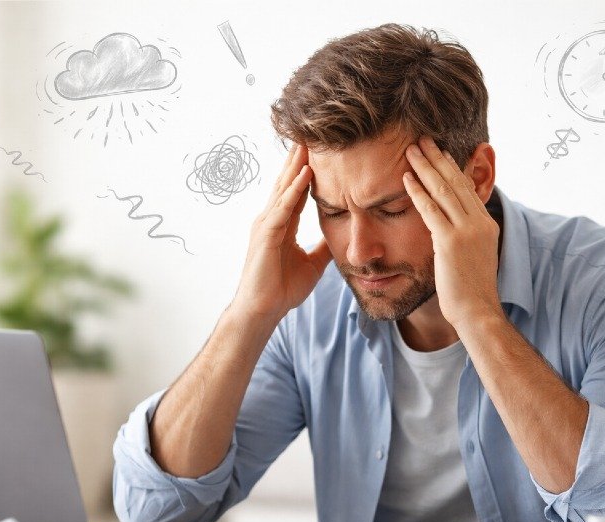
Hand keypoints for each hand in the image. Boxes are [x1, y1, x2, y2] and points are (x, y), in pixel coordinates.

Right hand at [230, 144, 332, 323]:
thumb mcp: (312, 262)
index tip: (321, 148)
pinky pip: (284, 207)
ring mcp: (266, 224)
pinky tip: (307, 173)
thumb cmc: (282, 289)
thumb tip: (341, 235)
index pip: (297, 189)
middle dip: (300, 156)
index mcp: (282, 223)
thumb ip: (323, 245)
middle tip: (313, 129)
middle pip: (288, 180)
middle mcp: (271, 218)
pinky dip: (295, 189)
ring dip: (298, 163)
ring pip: (285, 187)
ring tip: (310, 139)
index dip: (308, 168)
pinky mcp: (267, 234)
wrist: (263, 310)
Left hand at [402, 137, 501, 330]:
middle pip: (456, 182)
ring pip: (443, 190)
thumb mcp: (474, 257)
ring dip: (425, 167)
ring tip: (411, 149)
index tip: (439, 152)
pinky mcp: (450, 242)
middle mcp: (479, 223)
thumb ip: (465, 238)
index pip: (467, 189)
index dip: (452, 168)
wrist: (477, 312)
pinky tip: (407, 178)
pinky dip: (418, 191)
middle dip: (437, 158)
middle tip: (422, 140)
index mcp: (486, 225)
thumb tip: (450, 230)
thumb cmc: (470, 291)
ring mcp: (466, 231)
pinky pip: (431, 210)